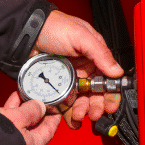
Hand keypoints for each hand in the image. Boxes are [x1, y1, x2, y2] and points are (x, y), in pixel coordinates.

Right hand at [0, 92, 61, 144]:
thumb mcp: (19, 118)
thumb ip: (31, 110)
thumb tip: (39, 106)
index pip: (50, 128)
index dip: (54, 113)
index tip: (56, 103)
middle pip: (36, 124)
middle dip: (37, 108)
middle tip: (40, 94)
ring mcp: (12, 141)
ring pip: (22, 121)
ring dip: (24, 106)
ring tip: (25, 92)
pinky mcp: (0, 136)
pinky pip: (10, 121)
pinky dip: (13, 109)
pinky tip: (13, 98)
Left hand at [33, 10, 124, 129]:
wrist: (28, 32)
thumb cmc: (54, 26)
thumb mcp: (81, 36)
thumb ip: (100, 53)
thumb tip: (117, 71)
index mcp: (94, 57)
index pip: (108, 79)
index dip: (111, 94)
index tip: (110, 105)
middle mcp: (84, 69)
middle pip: (95, 94)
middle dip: (96, 106)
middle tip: (93, 114)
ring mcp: (70, 78)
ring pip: (81, 100)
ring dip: (82, 110)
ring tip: (78, 116)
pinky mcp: (57, 86)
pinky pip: (65, 101)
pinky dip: (67, 112)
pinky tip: (69, 117)